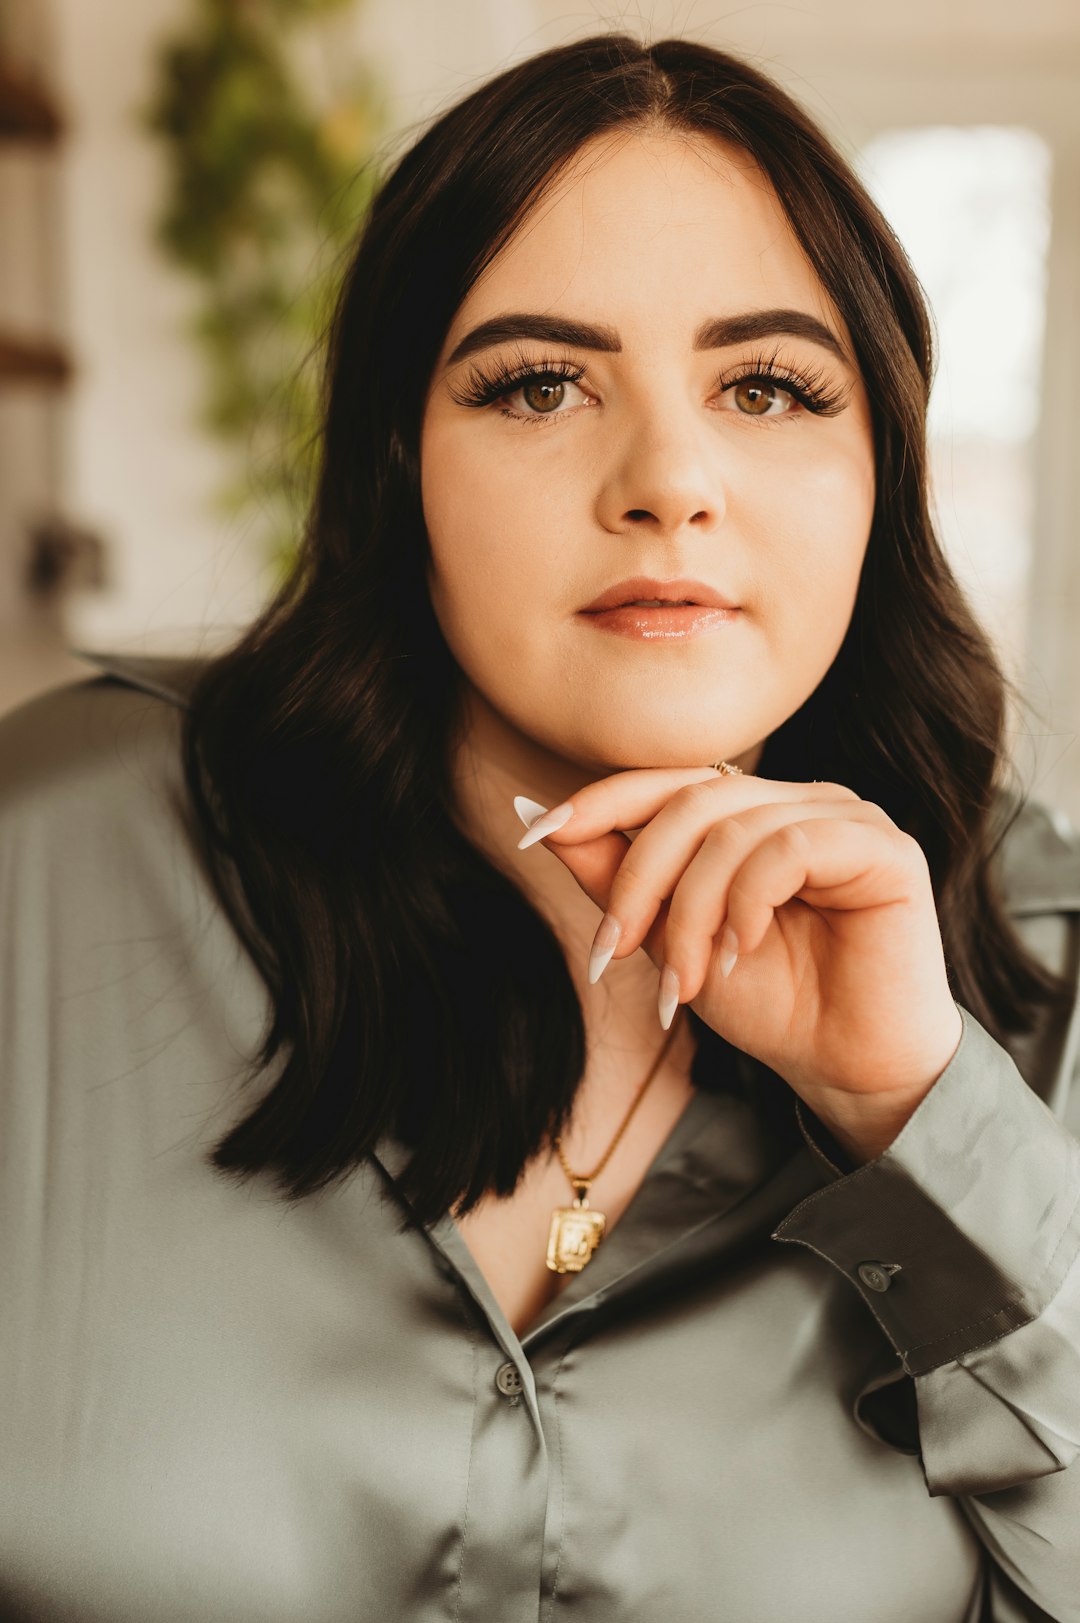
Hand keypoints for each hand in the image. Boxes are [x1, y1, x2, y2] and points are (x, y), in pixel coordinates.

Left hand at [514, 768, 963, 1161]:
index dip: (597, 801)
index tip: (533, 836)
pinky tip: (743, 953)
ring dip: (691, 913)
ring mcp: (844, 816)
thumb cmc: (770, 1002)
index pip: (665, 781)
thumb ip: (612, 875)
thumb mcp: (668, 937)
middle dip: (638, 880)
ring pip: (732, 830)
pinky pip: (788, 847)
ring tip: (690, 979)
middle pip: (689, 802)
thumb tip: (534, 813)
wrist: (846, 1069)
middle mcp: (797, 799)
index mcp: (750, 810)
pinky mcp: (882, 848)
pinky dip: (747, 903)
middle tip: (616, 952)